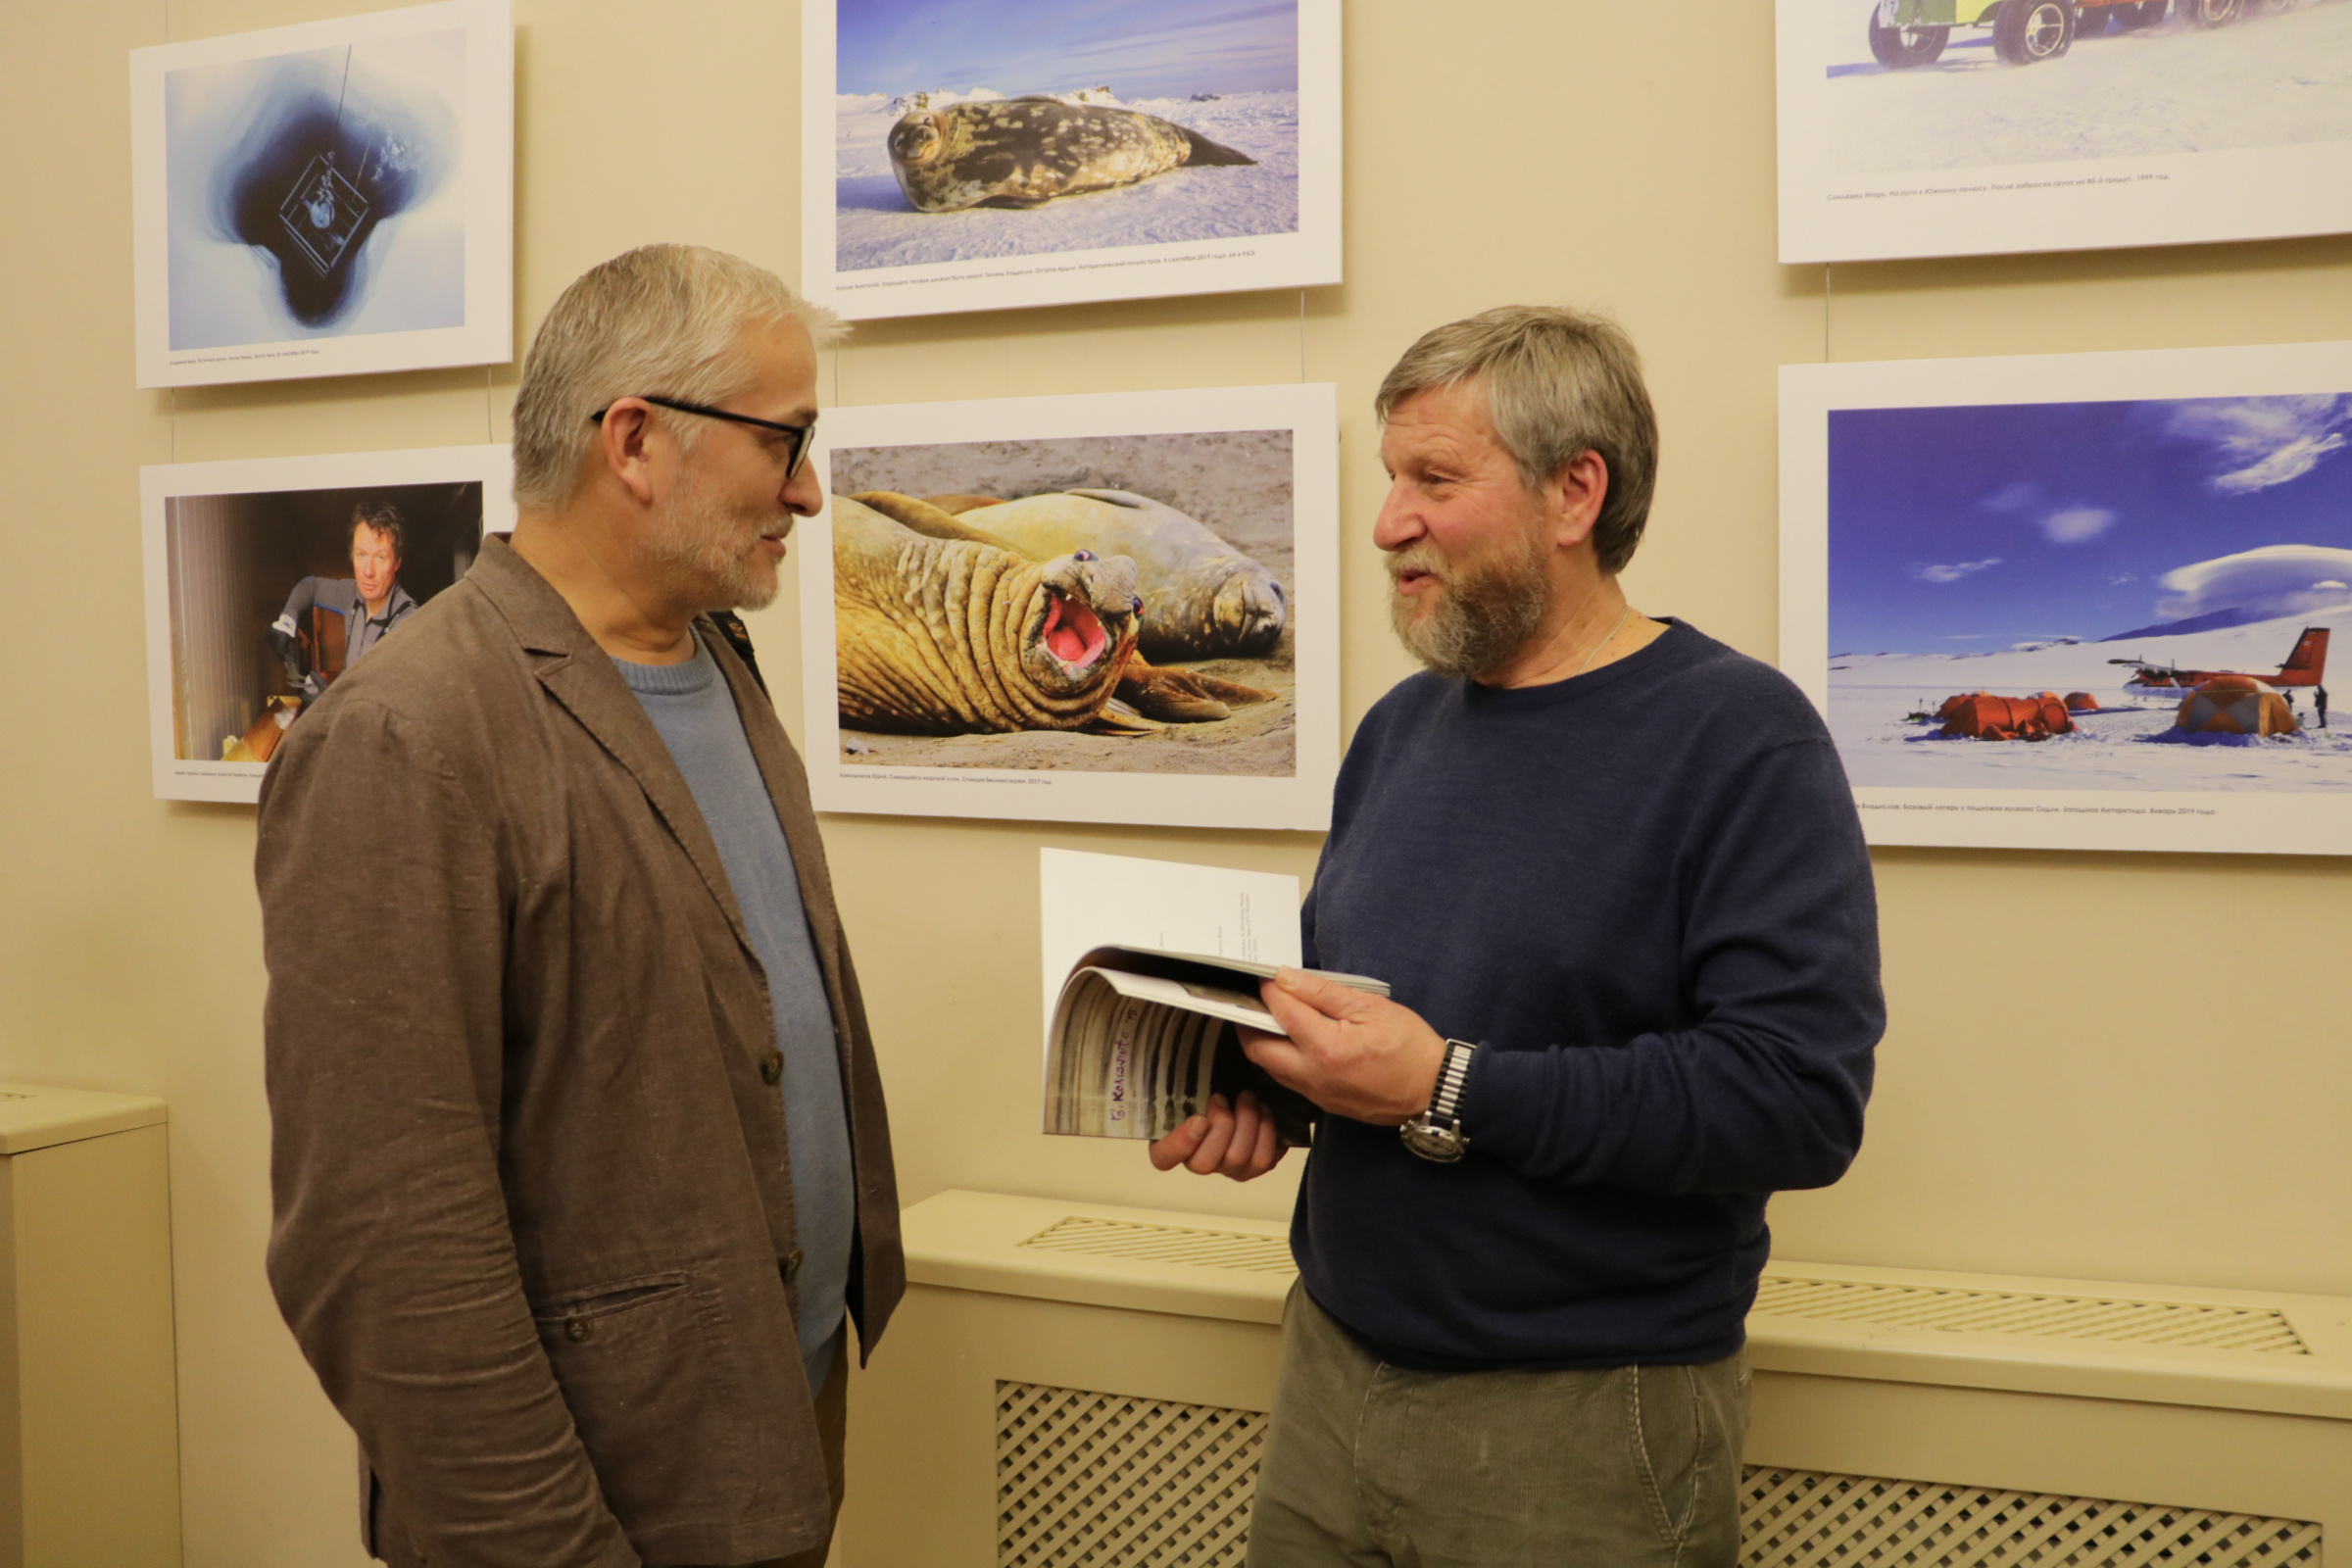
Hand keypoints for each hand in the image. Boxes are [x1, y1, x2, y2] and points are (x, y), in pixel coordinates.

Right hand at [1148, 1092, 1286, 1181]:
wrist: (1239, 1088)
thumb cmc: (1206, 1084)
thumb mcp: (1186, 1080)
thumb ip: (1177, 1084)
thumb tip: (1171, 1072)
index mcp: (1169, 1142)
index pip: (1163, 1159)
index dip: (1180, 1145)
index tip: (1199, 1118)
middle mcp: (1197, 1162)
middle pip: (1205, 1163)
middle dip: (1221, 1126)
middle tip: (1223, 1097)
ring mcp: (1226, 1169)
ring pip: (1237, 1159)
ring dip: (1246, 1124)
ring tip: (1248, 1097)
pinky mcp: (1253, 1167)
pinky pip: (1263, 1161)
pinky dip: (1266, 1132)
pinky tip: (1263, 1111)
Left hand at [1241, 968, 1446, 1126]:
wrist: (1433, 1091)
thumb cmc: (1410, 1047)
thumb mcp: (1370, 1007)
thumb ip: (1324, 993)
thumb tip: (1287, 979)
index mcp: (1325, 1048)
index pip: (1281, 1012)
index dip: (1268, 989)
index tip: (1266, 977)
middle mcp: (1313, 1076)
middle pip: (1258, 1049)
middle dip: (1248, 1022)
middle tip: (1255, 1001)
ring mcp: (1317, 1094)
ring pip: (1269, 1069)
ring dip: (1262, 1043)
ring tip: (1271, 1019)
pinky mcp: (1324, 1103)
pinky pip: (1288, 1081)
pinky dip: (1281, 1059)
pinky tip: (1293, 1042)